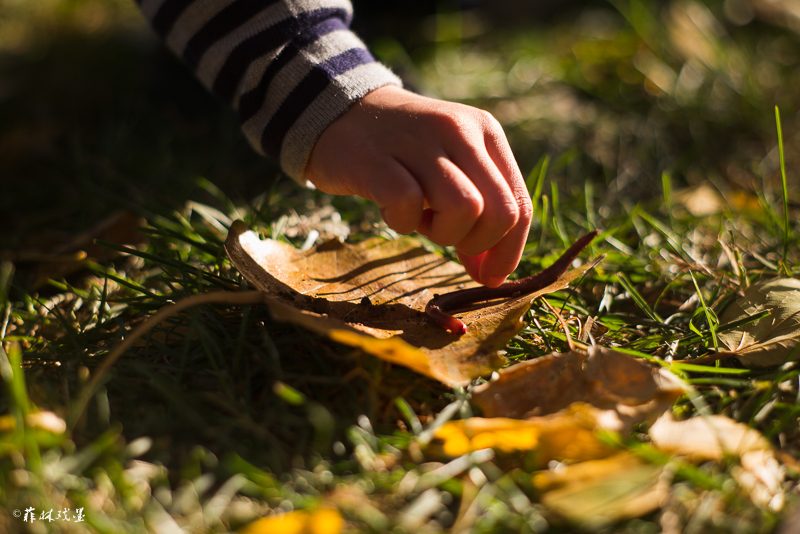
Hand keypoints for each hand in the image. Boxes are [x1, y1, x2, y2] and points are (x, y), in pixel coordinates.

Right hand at [305, 85, 531, 286]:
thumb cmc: (404, 153)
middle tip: (449, 242)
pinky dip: (403, 222)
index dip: (508, 252)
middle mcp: (459, 130)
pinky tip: (391, 209)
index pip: (520, 205)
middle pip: (501, 212)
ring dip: (443, 234)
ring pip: (465, 208)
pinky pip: (409, 203)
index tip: (487, 275)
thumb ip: (480, 212)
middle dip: (479, 246)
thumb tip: (491, 275)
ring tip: (420, 219)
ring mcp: (418, 141)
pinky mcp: (376, 158)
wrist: (341, 113)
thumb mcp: (452, 167)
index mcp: (486, 132)